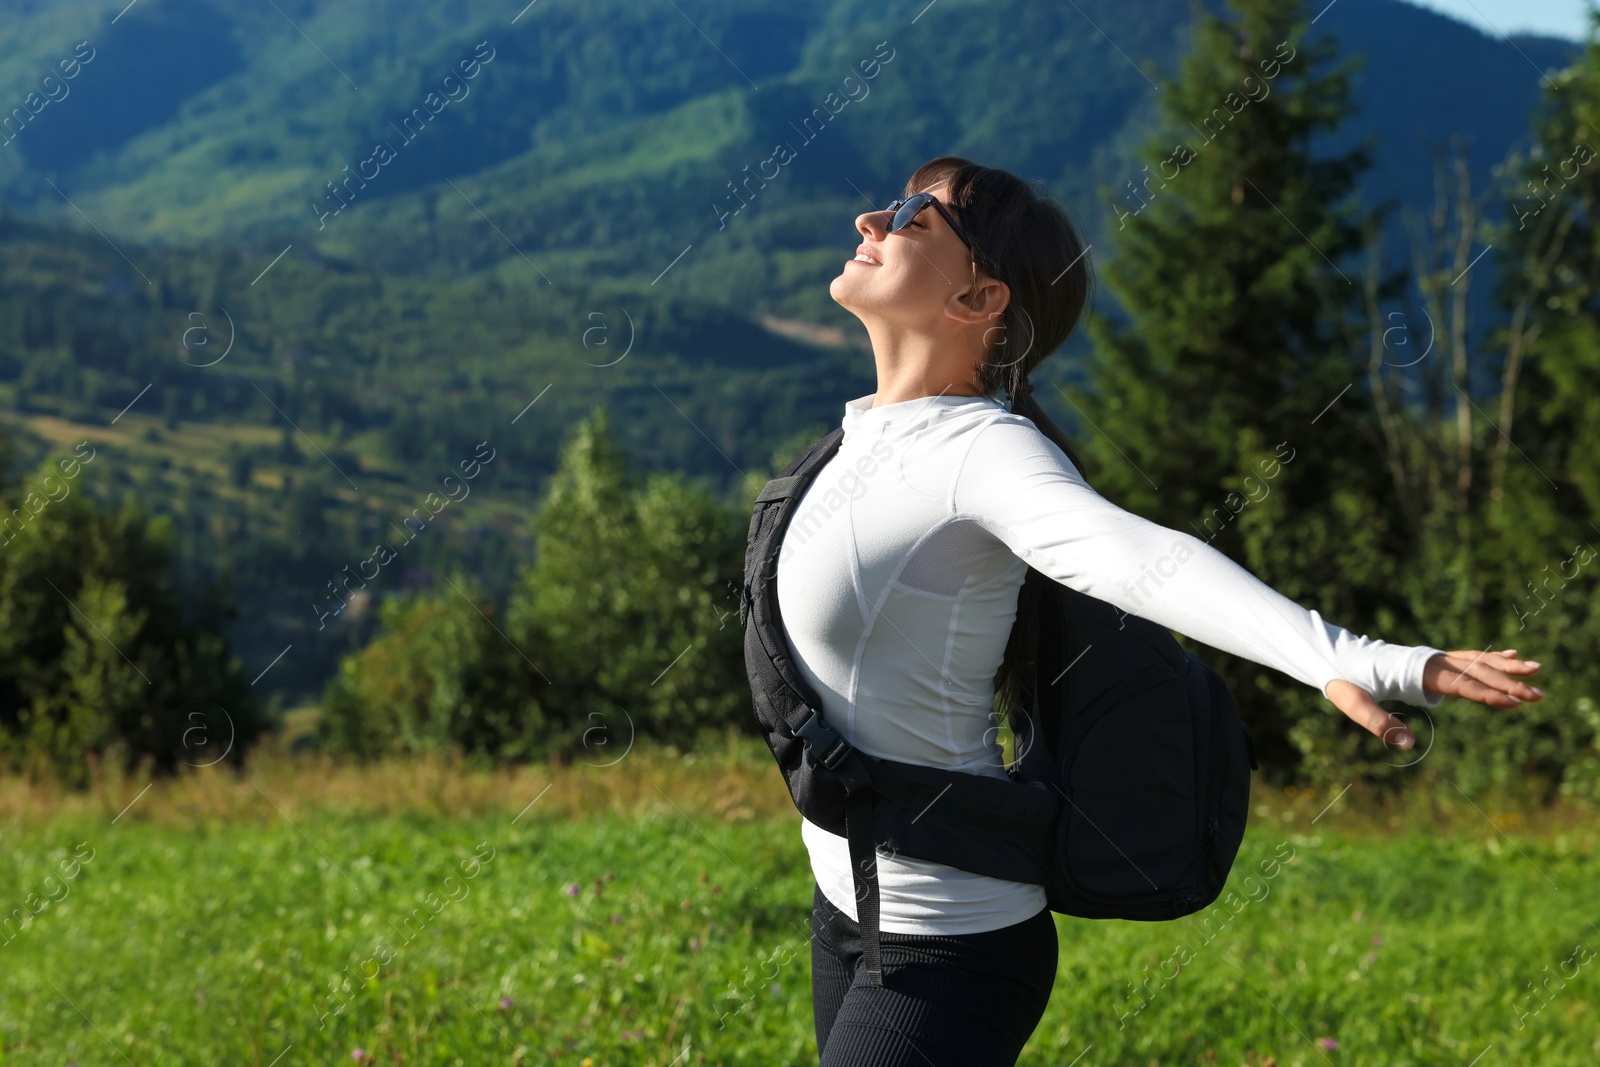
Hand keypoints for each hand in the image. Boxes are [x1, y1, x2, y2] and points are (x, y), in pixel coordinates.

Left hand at [1324, 648, 1542, 748]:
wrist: (1334, 655)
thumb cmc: (1344, 681)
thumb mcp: (1353, 704)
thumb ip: (1378, 723)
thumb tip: (1408, 744)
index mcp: (1416, 672)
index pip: (1460, 684)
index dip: (1488, 693)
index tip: (1515, 701)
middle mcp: (1429, 662)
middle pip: (1476, 671)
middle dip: (1509, 682)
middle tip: (1539, 695)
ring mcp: (1431, 659)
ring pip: (1476, 661)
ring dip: (1506, 667)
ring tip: (1537, 670)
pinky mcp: (1430, 660)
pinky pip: (1466, 658)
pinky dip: (1490, 658)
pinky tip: (1511, 657)